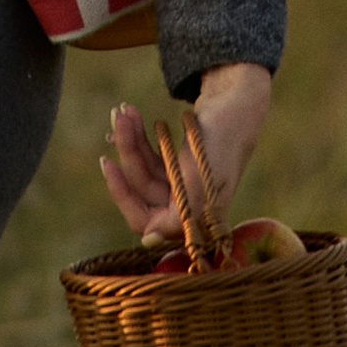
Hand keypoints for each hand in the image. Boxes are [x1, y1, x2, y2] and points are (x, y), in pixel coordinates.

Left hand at [101, 65, 274, 244]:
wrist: (238, 105)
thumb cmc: (223, 140)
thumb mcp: (201, 176)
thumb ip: (180, 213)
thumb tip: (148, 241)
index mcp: (195, 218)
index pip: (145, 221)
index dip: (123, 196)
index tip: (108, 163)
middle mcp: (186, 208)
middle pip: (142, 190)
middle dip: (127, 152)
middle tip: (119, 115)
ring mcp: (181, 188)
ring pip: (143, 171)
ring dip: (130, 139)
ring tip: (123, 110)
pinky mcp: (178, 168)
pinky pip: (150, 158)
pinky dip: (139, 137)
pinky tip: (132, 116)